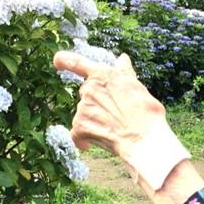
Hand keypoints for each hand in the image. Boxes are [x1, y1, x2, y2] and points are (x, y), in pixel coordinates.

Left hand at [53, 50, 203, 203]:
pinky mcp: (79, 126)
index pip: (76, 62)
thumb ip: (124, 72)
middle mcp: (89, 89)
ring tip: (112, 128)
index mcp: (102, 75)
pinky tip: (92, 144)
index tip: (57, 61)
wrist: (142, 138)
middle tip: (115, 113)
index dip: (64, 60)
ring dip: (94, 121)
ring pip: (83, 113)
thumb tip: (122, 59)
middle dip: (97, 102)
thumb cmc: (145, 112)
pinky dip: (83, 139)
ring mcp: (82, 108)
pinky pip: (76, 134)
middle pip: (86, 94)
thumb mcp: (137, 86)